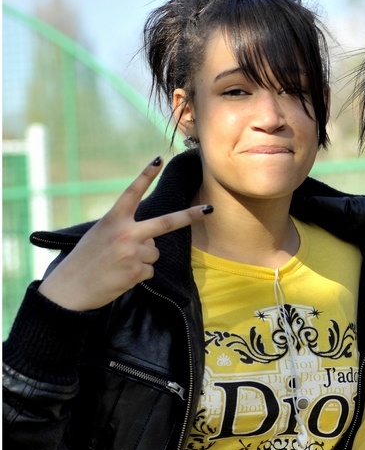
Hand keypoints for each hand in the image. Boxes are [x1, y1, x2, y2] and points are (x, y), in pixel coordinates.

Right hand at [38, 157, 211, 311]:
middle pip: (166, 222)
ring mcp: (133, 252)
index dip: (145, 175)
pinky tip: (120, 276)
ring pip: (155, 252)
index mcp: (113, 220)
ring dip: (143, 258)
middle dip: (190, 216)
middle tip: (209, 210)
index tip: (159, 159)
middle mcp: (125, 233)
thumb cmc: (84, 261)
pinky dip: (138, 274)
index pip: (132, 193)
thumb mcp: (99, 235)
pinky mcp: (137, 271)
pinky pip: (149, 270)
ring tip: (119, 264)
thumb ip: (124, 229)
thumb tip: (152, 238)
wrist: (69, 289)